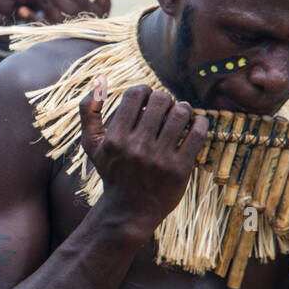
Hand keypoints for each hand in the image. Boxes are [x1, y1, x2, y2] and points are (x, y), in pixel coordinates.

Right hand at [79, 81, 208, 237]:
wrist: (128, 210)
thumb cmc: (111, 171)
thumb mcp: (91, 143)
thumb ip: (88, 110)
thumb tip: (99, 78)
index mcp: (114, 138)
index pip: (135, 95)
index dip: (144, 90)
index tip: (146, 99)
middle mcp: (136, 148)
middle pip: (161, 100)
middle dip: (164, 99)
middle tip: (164, 107)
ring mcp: (159, 159)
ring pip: (181, 114)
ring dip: (183, 108)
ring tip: (180, 114)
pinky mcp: (180, 169)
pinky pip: (197, 134)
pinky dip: (200, 123)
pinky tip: (194, 124)